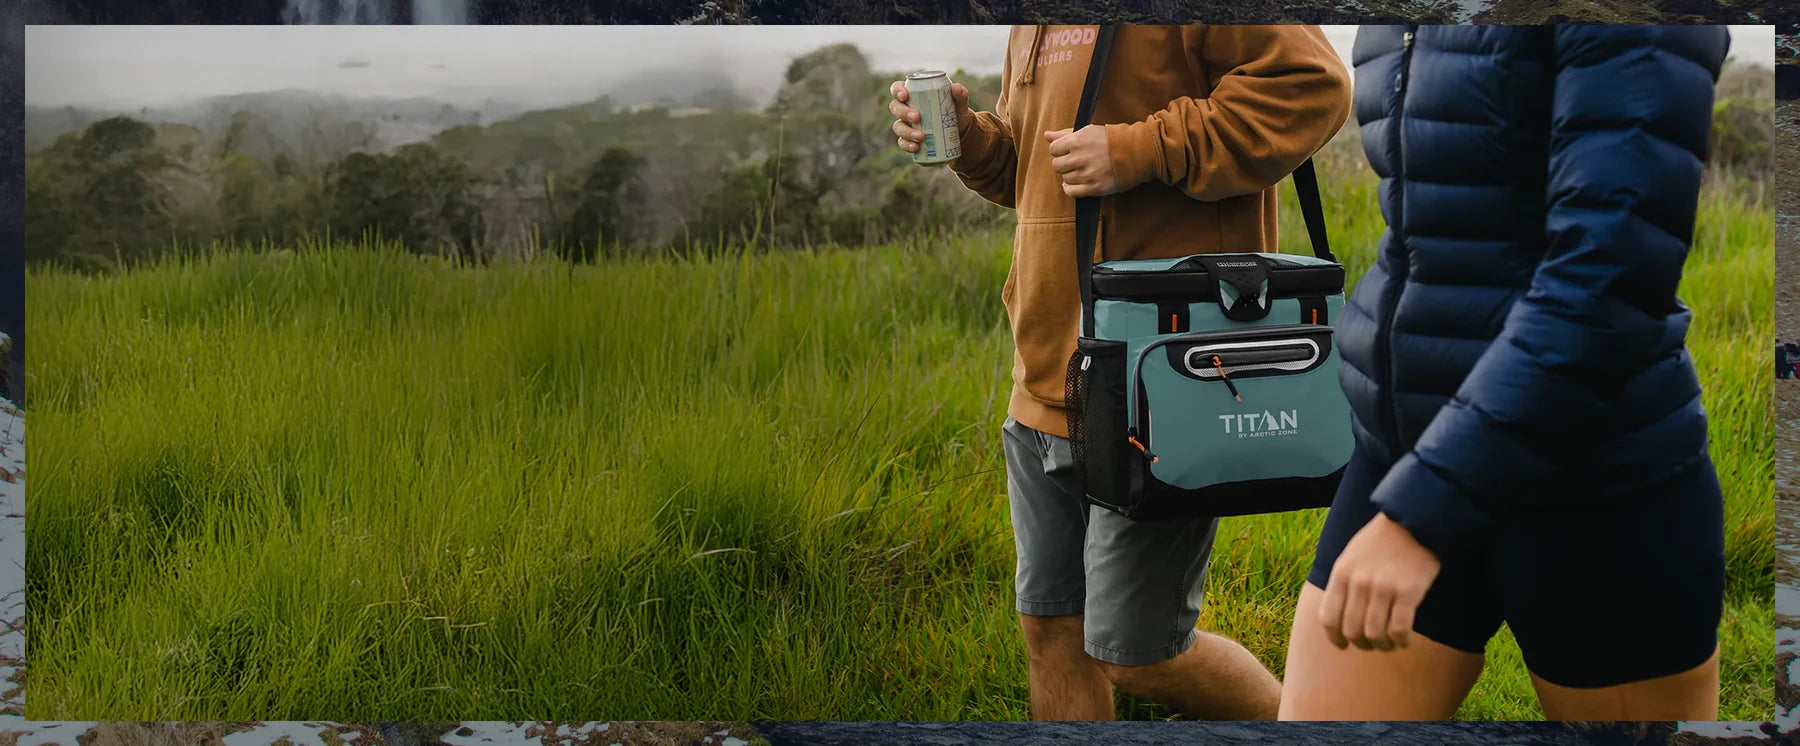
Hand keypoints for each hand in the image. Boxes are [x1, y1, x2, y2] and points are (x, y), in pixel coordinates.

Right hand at [888, 80, 973, 154]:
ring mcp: (906, 125)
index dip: (897, 91)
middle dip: (903, 112)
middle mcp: (906, 109)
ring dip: (906, 131)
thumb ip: (960, 94)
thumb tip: (955, 88)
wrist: (958, 134)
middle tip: (917, 117)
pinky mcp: (909, 140)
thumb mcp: (959, 103)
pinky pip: (903, 143)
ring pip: (898, 127)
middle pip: (895, 107)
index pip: (898, 89)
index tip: (905, 95)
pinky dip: (907, 145)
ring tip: (921, 136)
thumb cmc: (954, 112)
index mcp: (913, 95)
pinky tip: (916, 147)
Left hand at [1043, 126, 1121, 197]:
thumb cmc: (1111, 139)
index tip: (1069, 151)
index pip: (1053, 149)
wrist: (1136, 153)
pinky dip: (1071, 188)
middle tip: (1075, 161)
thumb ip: (1065, 134)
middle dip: (1064, 163)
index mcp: (1077, 141)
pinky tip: (1078, 181)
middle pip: (1057, 165)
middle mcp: (1079, 158)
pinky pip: (1071, 192)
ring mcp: (1086, 174)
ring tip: (1082, 170)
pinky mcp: (1093, 188)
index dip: (1060, 150)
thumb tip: (1046, 135)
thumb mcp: (1088, 130)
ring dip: (1070, 175)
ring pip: (1064, 178)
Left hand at [1319, 512, 1440, 651]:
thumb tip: (1339, 617)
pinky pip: (1399, 629)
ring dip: (1383, 645)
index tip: (1344, 645)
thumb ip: (1344, 584)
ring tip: (1391, 643)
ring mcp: (1383, 587)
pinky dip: (1401, 641)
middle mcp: (1359, 582)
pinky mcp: (1408, 591)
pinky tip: (1405, 640)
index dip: (1335, 638)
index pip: (1328, 618)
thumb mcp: (1351, 556)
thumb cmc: (1382, 541)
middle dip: (1363, 644)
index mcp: (1341, 574)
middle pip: (1352, 631)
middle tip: (1374, 643)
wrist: (1414, 520)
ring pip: (1375, 634)